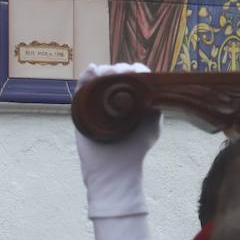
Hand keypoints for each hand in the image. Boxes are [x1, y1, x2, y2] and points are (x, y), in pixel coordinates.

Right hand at [74, 64, 160, 217]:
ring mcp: (96, 102)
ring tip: (107, 75)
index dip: (134, 70)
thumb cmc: (135, 148)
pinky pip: (82, 88)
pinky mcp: (82, 108)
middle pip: (114, 73)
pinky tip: (92, 71)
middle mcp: (113, 97)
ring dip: (103, 71)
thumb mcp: (152, 124)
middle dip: (118, 69)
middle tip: (121, 75)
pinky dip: (86, 77)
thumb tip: (153, 82)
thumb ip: (157, 105)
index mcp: (131, 98)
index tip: (137, 73)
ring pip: (98, 78)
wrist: (115, 170)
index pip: (132, 76)